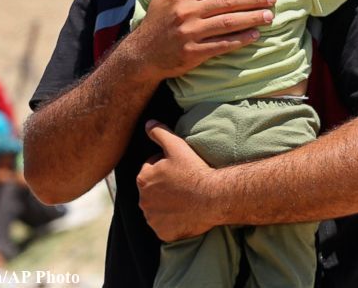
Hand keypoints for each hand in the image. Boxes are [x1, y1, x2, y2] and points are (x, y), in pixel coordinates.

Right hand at [130, 0, 275, 81]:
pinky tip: (255, 35)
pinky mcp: (193, 52)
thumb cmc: (157, 20)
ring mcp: (190, 33)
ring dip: (251, 18)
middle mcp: (186, 12)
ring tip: (269, 16)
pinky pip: (222, 44)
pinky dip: (240, 39)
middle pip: (227, 2)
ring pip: (227, 22)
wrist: (142, 54)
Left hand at [137, 121, 219, 241]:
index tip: (181, 170)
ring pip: (158, 209)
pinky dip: (172, 222)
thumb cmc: (195, 170)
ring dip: (167, 205)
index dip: (166, 168)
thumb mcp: (177, 146)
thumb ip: (159, 132)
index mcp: (143, 179)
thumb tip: (147, 123)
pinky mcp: (163, 233)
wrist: (214, 197)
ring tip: (186, 199)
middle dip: (164, 187)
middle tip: (184, 185)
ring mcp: (153, 219)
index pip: (150, 170)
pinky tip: (185, 214)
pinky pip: (165, 227)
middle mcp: (143, 200)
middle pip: (153, 191)